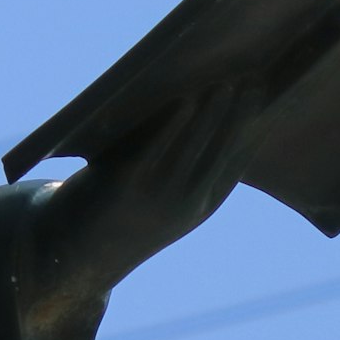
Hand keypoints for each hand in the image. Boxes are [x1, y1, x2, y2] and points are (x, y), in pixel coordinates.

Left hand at [37, 78, 262, 302]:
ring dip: (213, 114)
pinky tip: (186, 100)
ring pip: (194, 148)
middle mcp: (185, 205)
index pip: (235, 164)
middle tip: (256, 84)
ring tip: (227, 84)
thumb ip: (183, 171)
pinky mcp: (128, 187)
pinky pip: (158, 148)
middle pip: (221, 153)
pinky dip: (174, 123)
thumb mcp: (161, 201)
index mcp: (199, 207)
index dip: (253, 133)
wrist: (72, 256)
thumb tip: (203, 121)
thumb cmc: (118, 215)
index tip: (267, 103)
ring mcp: (158, 197)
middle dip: (240, 117)